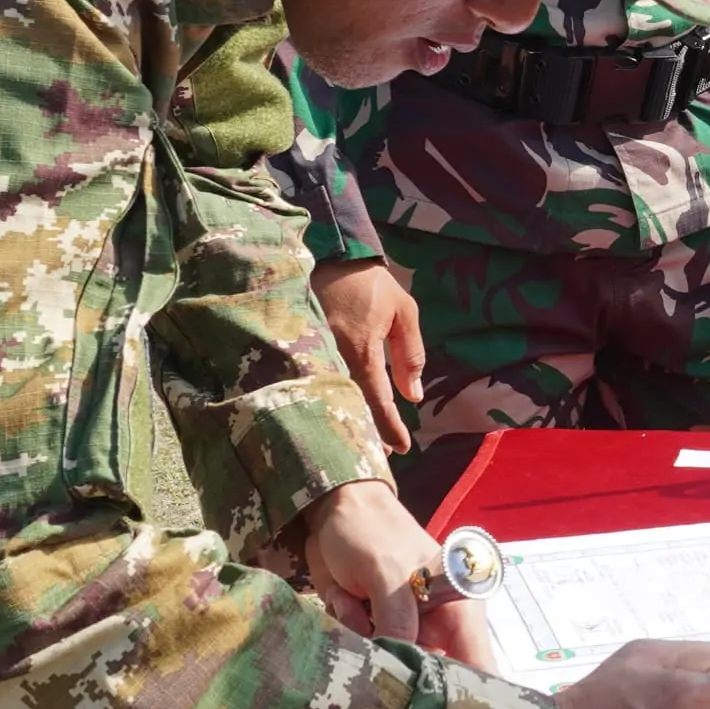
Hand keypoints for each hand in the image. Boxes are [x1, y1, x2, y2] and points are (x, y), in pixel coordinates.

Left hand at [290, 477, 495, 670]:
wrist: (333, 512)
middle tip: (377, 652)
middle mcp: (436, 631)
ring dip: (368, 649)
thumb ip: (398, 614)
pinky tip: (344, 599)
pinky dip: (350, 633)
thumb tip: (402, 660)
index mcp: (457, 613)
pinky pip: (364, 657)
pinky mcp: (376, 635)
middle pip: (434, 681)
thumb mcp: (386, 569)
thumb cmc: (371, 532)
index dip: (474, 700)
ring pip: (393, 672)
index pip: (479, 665)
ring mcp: (406, 635)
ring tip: (355, 601)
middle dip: (404, 679)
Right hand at [312, 258, 422, 454]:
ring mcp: (309, 353)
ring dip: (346, 422)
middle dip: (365, 434)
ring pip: (330, 399)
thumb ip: (410, 354)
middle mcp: (331, 356)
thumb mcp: (403, 311)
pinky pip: (313, 384)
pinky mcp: (296, 349)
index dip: (389, 427)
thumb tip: (414, 396)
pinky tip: (335, 416)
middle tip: (379, 455)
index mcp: (360, 348)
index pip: (376, 399)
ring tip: (361, 443)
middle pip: (348, 407)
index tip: (402, 449)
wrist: (327, 253)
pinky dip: (327, 402)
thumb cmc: (371, 283)